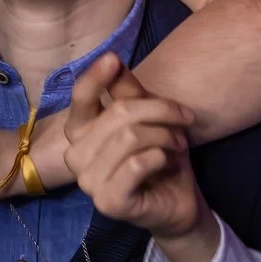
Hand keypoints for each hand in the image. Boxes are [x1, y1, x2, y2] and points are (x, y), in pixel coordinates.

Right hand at [67, 56, 212, 261]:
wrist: (177, 203)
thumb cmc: (160, 158)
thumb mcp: (148, 119)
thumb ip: (128, 93)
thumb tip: (112, 58)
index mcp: (81, 132)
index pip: (80, 98)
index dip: (95, 77)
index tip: (113, 59)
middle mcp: (76, 156)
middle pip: (118, 114)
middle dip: (160, 110)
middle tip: (185, 118)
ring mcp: (88, 182)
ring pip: (129, 138)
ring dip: (164, 135)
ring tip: (178, 143)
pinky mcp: (108, 202)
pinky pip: (136, 165)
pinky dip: (160, 157)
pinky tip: (167, 162)